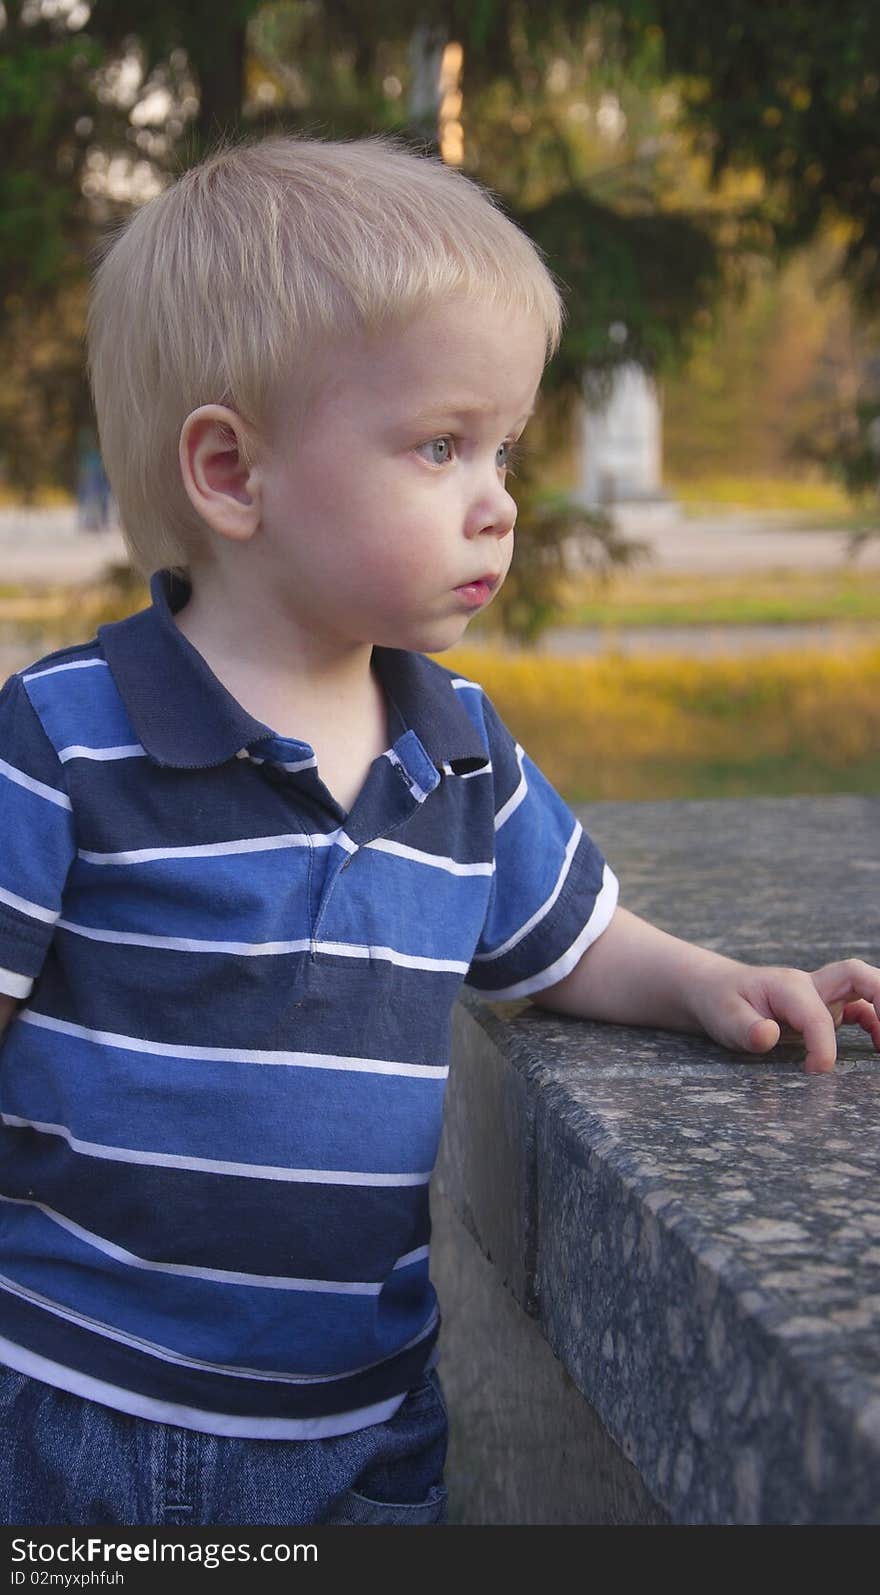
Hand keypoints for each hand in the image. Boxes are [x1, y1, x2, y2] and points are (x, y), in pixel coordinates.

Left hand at [693, 958, 879, 1074]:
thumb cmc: (721, 1003)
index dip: (823, 1048)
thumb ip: (745, 1028)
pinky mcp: (827, 1008)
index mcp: (788, 987)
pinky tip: (879, 1047)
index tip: (815, 1073)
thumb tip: (767, 1035)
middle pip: (858, 975)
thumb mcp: (722, 1017)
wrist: (717, 991)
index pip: (818, 1016)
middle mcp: (811, 985)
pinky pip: (862, 1009)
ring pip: (865, 988)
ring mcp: (822, 995)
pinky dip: (876, 1024)